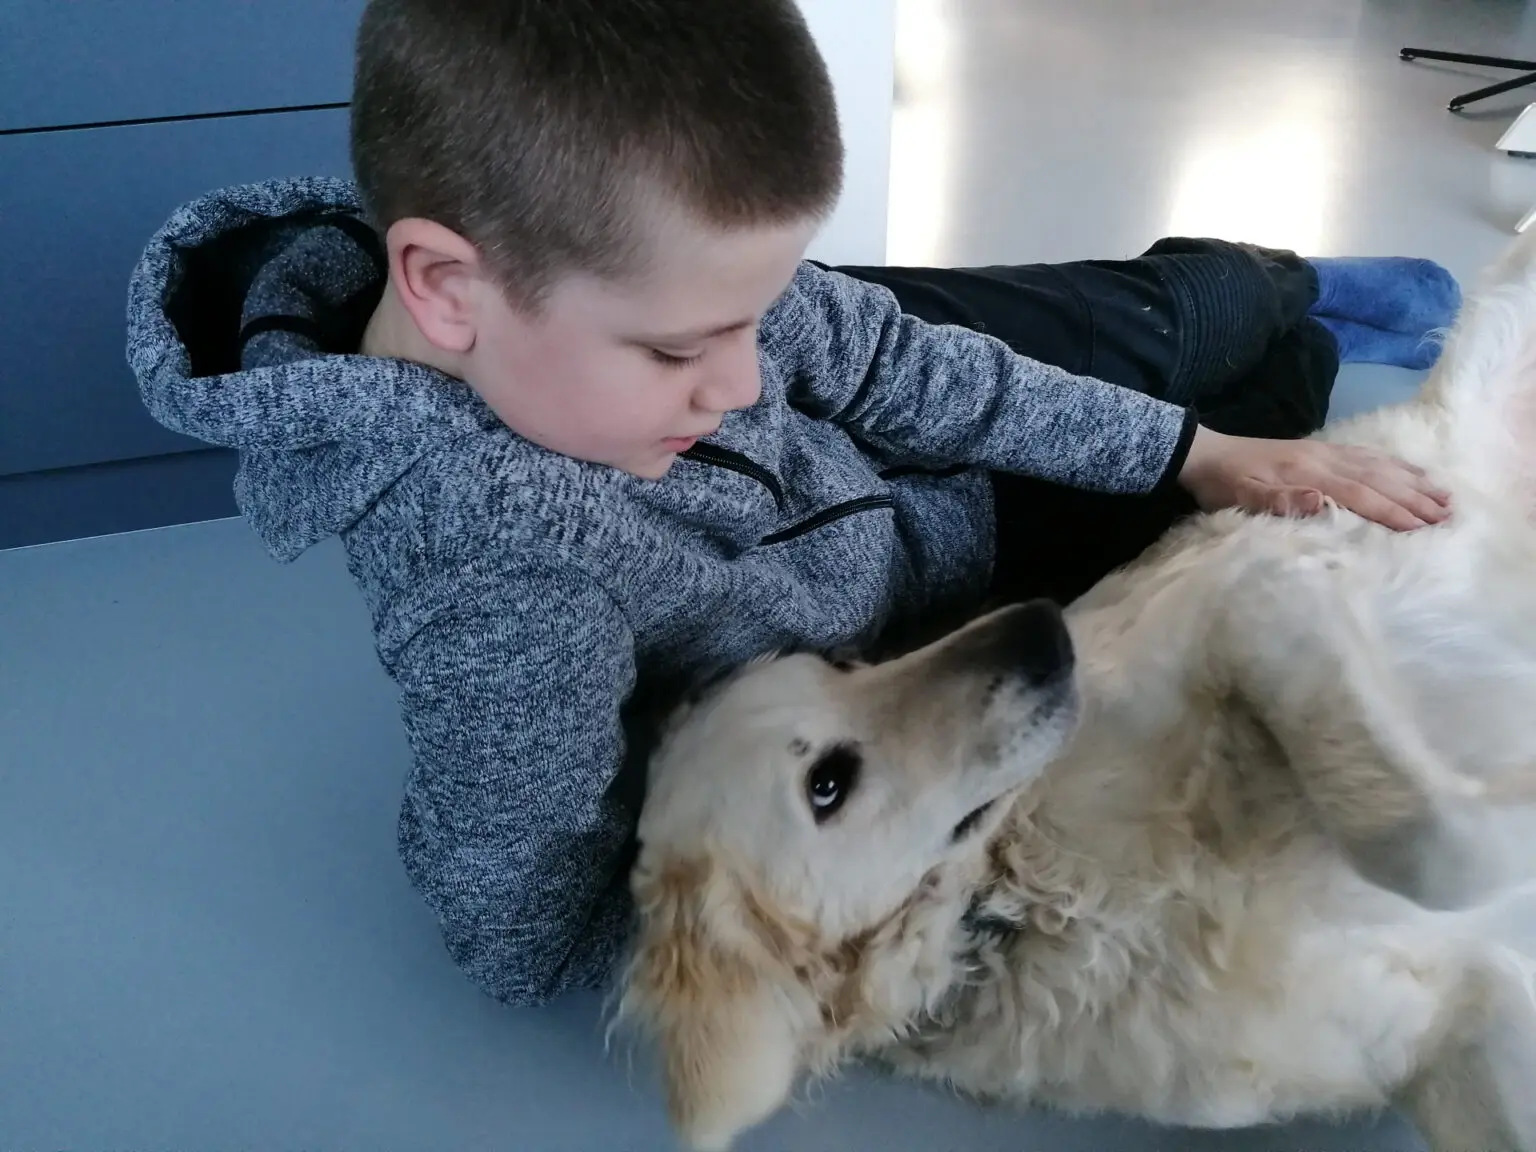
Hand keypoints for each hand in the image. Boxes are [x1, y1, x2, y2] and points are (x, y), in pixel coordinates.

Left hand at [1177, 426, 1450, 531]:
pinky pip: (1366, 454)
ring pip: (1378, 465)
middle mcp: (1323, 458)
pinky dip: (1393, 464)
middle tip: (1447, 517)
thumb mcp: (1242, 498)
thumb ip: (1279, 501)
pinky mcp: (1320, 450)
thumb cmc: (1222, 485)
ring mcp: (1324, 451)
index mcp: (1307, 473)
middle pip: (1378, 479)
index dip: (1391, 511)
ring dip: (1412, 481)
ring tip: (1442, 496)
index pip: (1359, 494)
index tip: (1422, 528)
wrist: (1204, 454)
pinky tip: (1408, 471)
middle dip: (1414, 498)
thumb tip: (1320, 502)